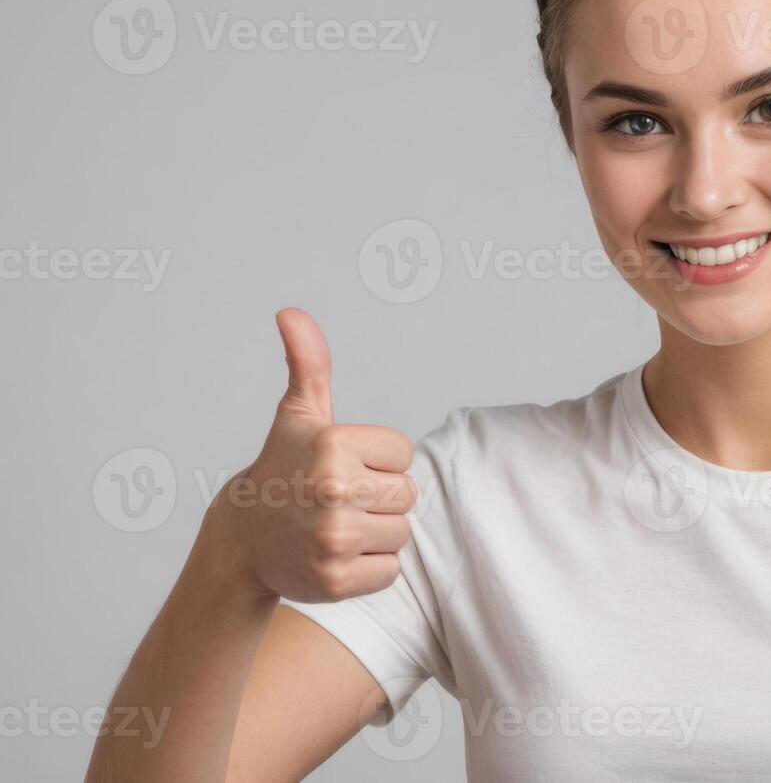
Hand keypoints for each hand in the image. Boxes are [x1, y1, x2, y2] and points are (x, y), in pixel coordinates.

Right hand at [204, 307, 417, 602]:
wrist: (243, 542)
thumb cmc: (283, 470)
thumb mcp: (298, 414)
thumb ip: (308, 362)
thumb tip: (291, 312)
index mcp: (333, 444)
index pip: (403, 453)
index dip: (378, 460)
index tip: (341, 466)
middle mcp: (333, 491)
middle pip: (406, 494)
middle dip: (379, 497)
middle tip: (337, 500)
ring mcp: (333, 539)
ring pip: (401, 532)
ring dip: (376, 533)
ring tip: (334, 526)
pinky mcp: (336, 580)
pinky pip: (389, 570)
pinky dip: (369, 568)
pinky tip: (334, 556)